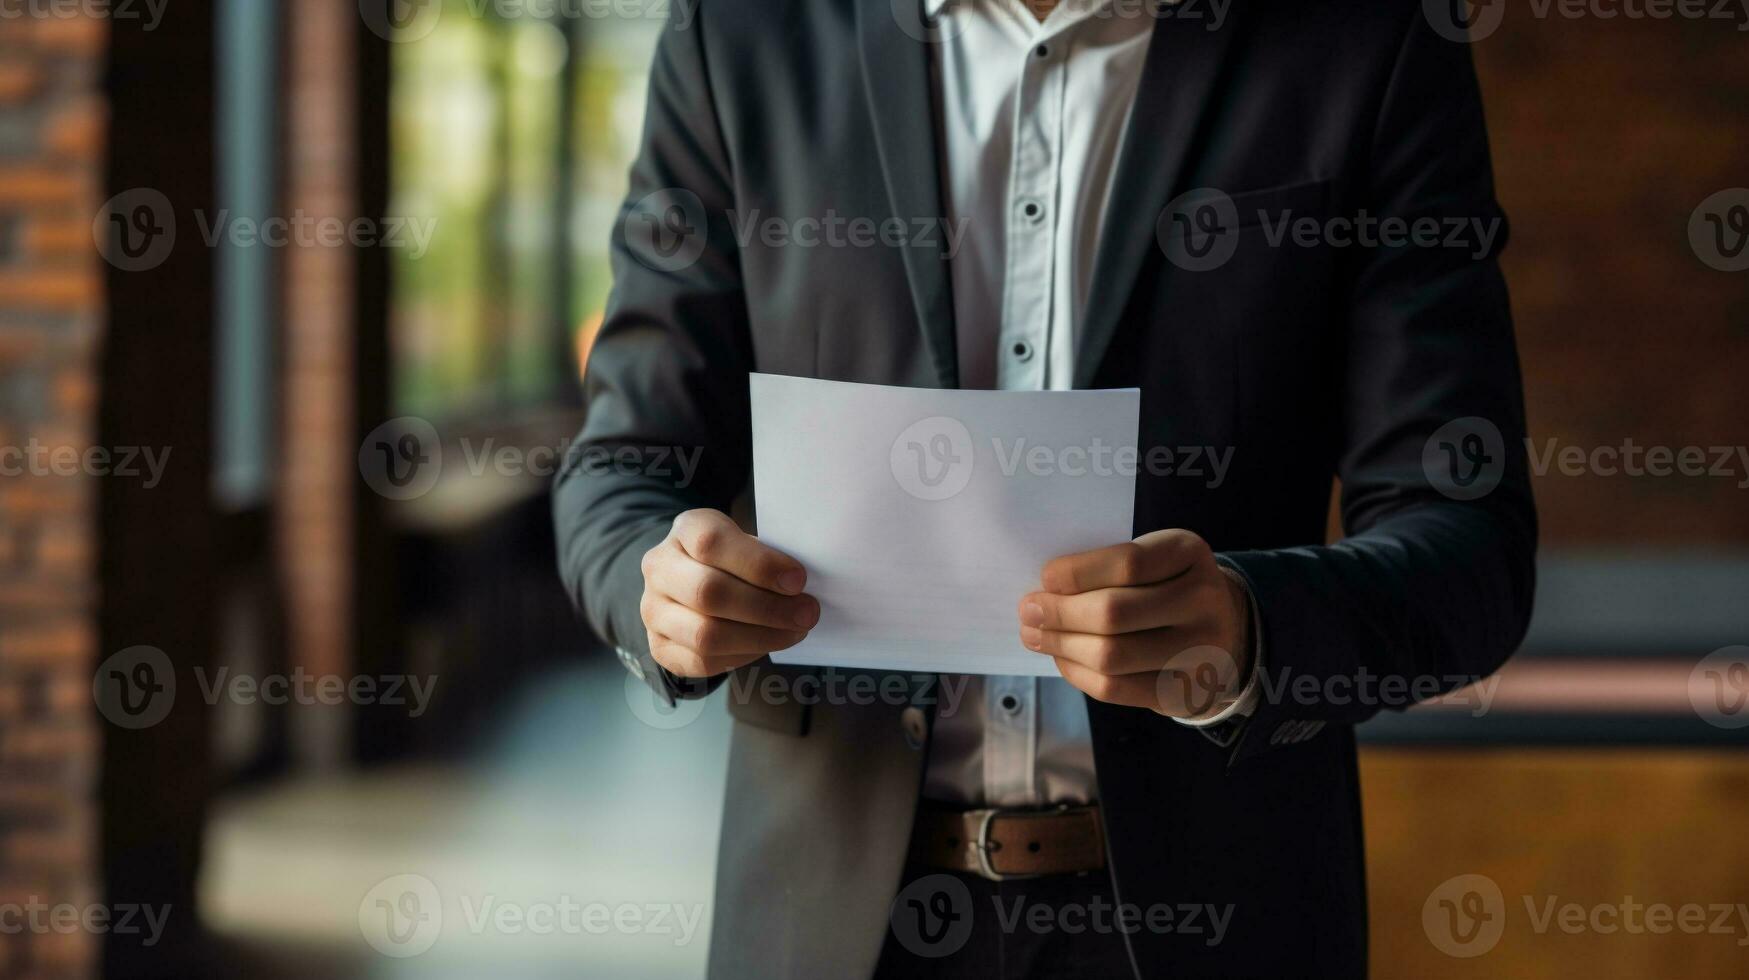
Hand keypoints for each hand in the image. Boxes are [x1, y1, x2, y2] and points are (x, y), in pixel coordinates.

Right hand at [640, 509, 819, 677]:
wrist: (689, 582)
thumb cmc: (732, 559)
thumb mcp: (747, 541)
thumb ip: (768, 557)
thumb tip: (801, 587)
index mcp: (686, 529)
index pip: (711, 543)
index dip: (759, 564)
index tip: (798, 580)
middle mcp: (660, 567)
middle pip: (709, 592)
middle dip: (767, 608)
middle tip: (807, 613)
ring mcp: (653, 610)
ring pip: (705, 634)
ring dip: (760, 638)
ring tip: (794, 632)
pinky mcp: (659, 646)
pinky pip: (702, 661)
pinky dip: (742, 656)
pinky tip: (766, 644)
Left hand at [1019, 529, 1252, 718]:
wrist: (1225, 626)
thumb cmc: (1167, 584)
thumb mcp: (1152, 558)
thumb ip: (1107, 567)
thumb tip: (1043, 592)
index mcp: (1188, 554)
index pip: (1127, 563)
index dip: (1077, 573)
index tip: (1045, 579)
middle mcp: (1202, 601)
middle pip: (1113, 613)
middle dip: (1059, 614)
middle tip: (1029, 611)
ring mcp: (1198, 652)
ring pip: (1111, 656)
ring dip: (1061, 646)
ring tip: (1036, 636)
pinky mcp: (1183, 692)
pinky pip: (1116, 689)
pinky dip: (1077, 673)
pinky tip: (1062, 659)